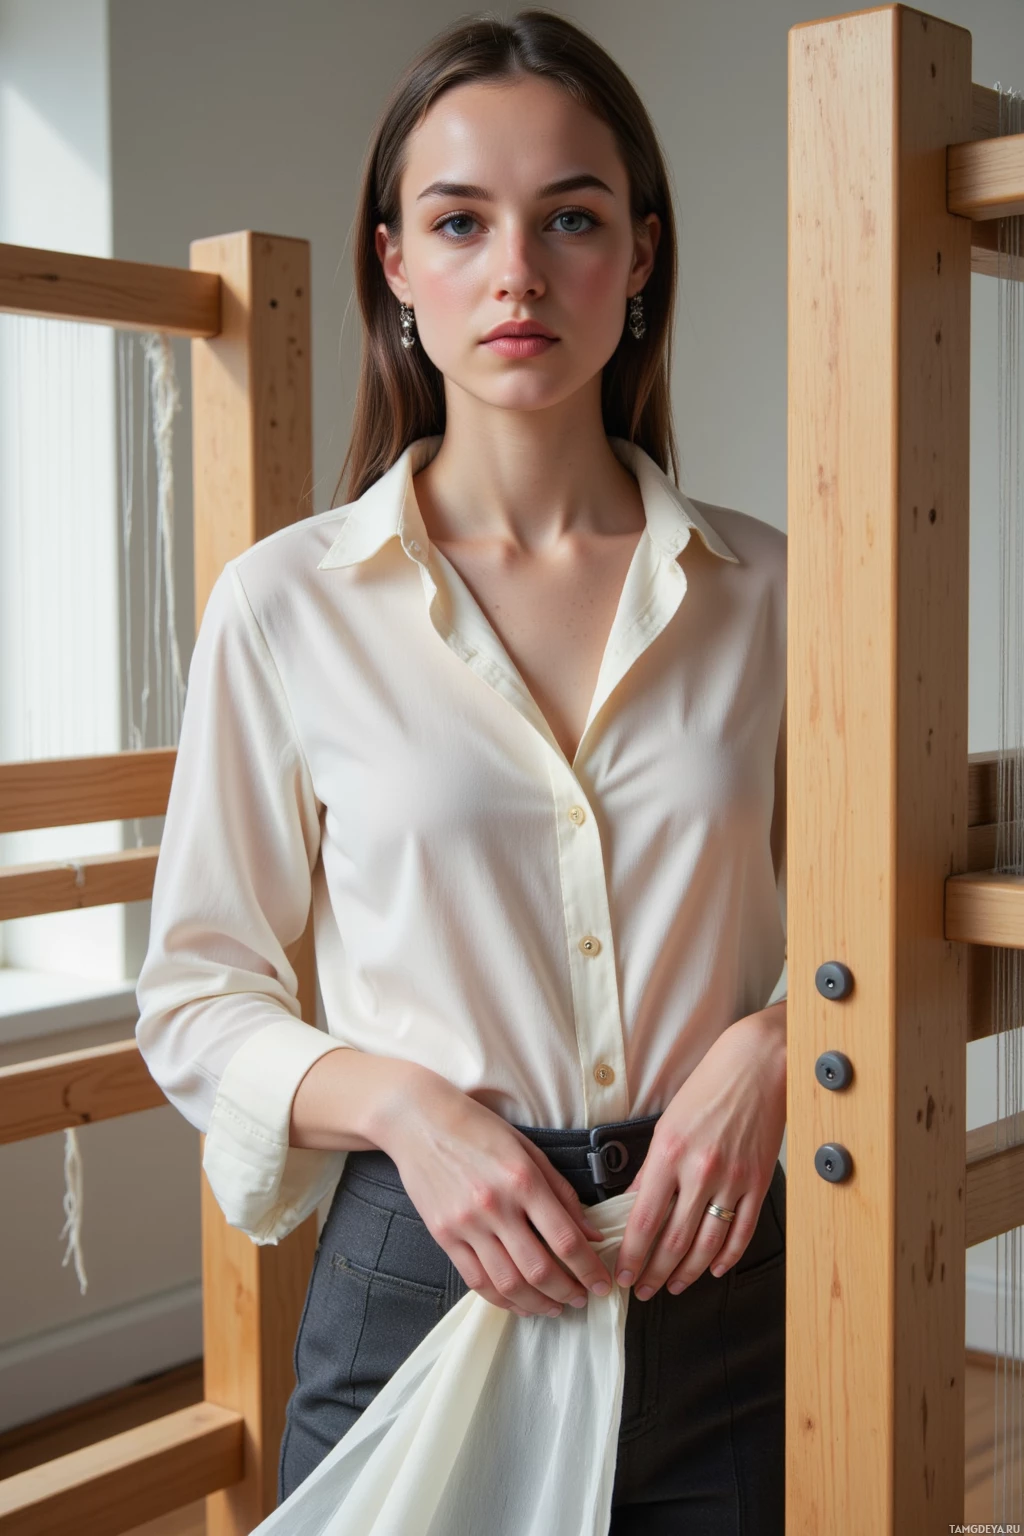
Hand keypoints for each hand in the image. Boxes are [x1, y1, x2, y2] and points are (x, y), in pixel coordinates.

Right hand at [374, 1065, 614, 1317]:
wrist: (419, 1121)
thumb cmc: (479, 1129)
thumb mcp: (528, 1149)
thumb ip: (562, 1193)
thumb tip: (591, 1234)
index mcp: (523, 1180)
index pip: (565, 1239)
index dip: (589, 1270)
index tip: (602, 1284)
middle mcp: (495, 1206)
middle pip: (539, 1269)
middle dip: (568, 1292)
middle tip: (582, 1299)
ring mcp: (466, 1224)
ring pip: (508, 1283)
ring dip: (537, 1303)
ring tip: (554, 1307)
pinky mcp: (443, 1236)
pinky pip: (476, 1280)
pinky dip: (501, 1299)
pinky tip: (519, 1302)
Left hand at [613, 1003, 786, 1299]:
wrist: (758, 1065)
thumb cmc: (708, 1087)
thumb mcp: (667, 1124)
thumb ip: (651, 1170)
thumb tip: (634, 1206)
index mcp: (670, 1153)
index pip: (644, 1220)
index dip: (631, 1255)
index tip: (622, 1274)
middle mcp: (701, 1171)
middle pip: (674, 1241)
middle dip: (653, 1273)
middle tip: (641, 1290)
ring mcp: (734, 1180)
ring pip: (707, 1245)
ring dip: (687, 1273)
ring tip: (672, 1286)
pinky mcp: (759, 1183)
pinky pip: (741, 1232)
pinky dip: (726, 1257)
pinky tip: (714, 1269)